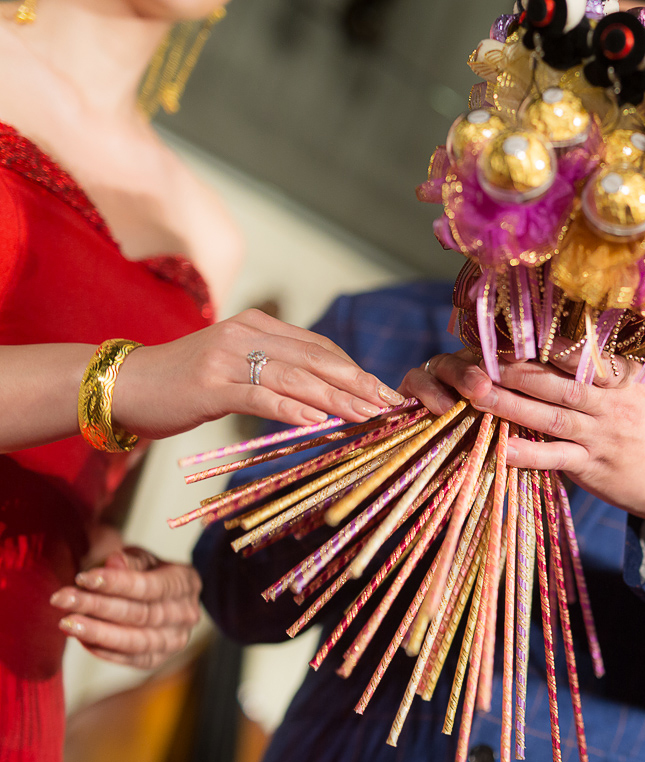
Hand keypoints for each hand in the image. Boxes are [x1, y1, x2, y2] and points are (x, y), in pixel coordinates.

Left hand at [50, 546, 202, 668]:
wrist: (163, 598)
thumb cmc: (149, 573)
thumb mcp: (143, 558)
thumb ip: (131, 560)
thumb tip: (115, 562)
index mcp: (187, 583)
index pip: (151, 587)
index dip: (117, 583)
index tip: (83, 578)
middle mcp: (186, 615)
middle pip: (140, 614)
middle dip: (98, 607)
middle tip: (62, 599)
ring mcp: (175, 640)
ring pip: (135, 641)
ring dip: (98, 632)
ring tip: (66, 623)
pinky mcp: (157, 659)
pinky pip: (129, 659)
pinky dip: (103, 650)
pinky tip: (81, 638)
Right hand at [111, 308, 403, 438]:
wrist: (123, 384)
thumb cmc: (183, 383)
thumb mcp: (235, 367)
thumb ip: (275, 371)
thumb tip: (325, 395)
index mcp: (257, 326)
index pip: (319, 347)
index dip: (355, 369)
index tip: (384, 391)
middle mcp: (247, 335)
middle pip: (316, 359)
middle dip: (358, 383)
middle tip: (390, 404)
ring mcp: (228, 358)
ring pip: (296, 378)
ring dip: (337, 398)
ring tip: (367, 415)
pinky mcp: (210, 385)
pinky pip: (260, 396)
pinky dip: (292, 409)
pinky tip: (318, 421)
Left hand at [400, 343, 644, 550]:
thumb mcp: (642, 386)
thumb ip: (608, 364)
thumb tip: (566, 333)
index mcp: (624, 375)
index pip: (579, 353)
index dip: (541, 343)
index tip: (508, 332)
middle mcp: (612, 402)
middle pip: (557, 382)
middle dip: (515, 370)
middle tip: (478, 358)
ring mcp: (601, 436)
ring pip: (549, 417)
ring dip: (510, 406)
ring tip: (475, 394)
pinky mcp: (591, 467)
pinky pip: (554, 458)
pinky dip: (527, 453)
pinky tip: (500, 448)